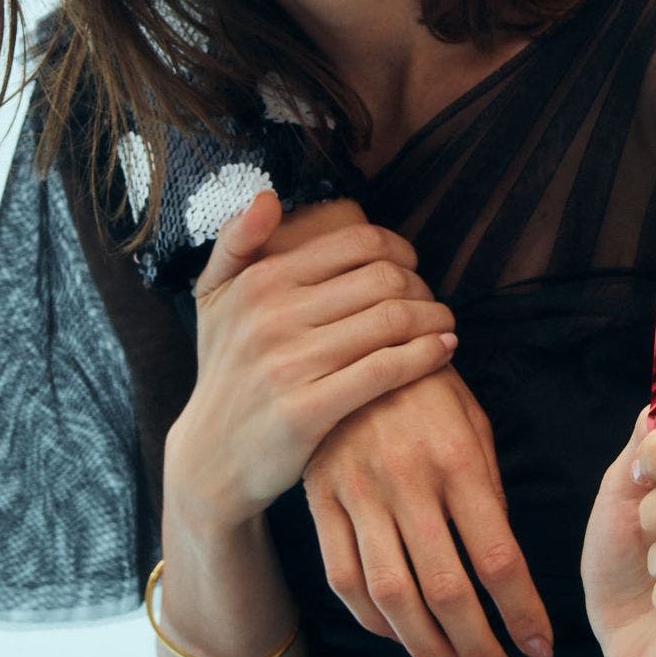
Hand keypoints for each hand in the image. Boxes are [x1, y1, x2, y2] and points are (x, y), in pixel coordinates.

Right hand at [161, 190, 457, 563]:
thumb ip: (237, 242)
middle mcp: (270, 316)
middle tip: (433, 301)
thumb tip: (269, 197)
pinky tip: (444, 351)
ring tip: (445, 325)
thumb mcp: (213, 300)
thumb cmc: (225, 371)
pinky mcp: (307, 411)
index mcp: (258, 280)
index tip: (412, 267)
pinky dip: (426, 355)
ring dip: (434, 318)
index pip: (356, 243)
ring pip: (391, 320)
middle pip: (382, 279)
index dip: (399, 249)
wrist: (210, 459)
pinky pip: (386, 369)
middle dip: (422, 286)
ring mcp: (288, 364)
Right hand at [306, 367, 547, 656]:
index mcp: (457, 461)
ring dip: (426, 648)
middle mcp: (407, 482)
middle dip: (478, 647)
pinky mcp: (320, 500)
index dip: (522, 614)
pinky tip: (399, 636)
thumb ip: (487, 490)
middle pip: (446, 590)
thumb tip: (502, 565)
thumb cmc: (427, 383)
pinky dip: (371, 619)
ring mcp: (357, 494)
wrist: (348, 339)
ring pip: (391, 596)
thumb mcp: (473, 421)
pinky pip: (344, 578)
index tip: (541, 648)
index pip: (498, 559)